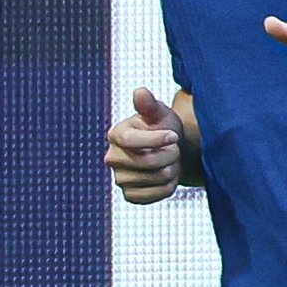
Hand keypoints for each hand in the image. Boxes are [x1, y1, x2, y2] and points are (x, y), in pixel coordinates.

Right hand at [105, 87, 182, 202]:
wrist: (170, 152)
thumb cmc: (163, 128)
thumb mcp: (159, 114)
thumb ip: (149, 105)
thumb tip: (140, 92)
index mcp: (116, 134)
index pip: (131, 141)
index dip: (156, 140)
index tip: (174, 136)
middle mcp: (112, 157)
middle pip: (146, 162)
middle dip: (169, 155)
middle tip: (174, 149)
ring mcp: (120, 178)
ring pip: (154, 179)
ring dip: (171, 170)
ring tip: (170, 161)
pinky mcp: (130, 195)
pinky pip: (154, 195)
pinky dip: (168, 187)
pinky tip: (168, 177)